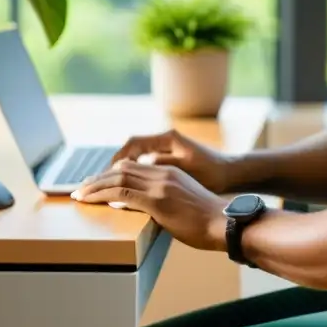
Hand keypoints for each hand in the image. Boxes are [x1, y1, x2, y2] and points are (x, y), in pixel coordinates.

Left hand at [72, 161, 228, 251]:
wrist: (224, 222)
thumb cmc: (208, 219)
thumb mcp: (185, 200)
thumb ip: (166, 198)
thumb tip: (149, 209)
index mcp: (170, 172)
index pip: (133, 166)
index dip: (111, 172)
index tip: (97, 182)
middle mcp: (163, 174)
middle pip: (122, 169)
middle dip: (98, 178)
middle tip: (81, 188)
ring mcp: (160, 186)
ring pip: (119, 179)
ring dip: (95, 187)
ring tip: (80, 195)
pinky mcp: (158, 201)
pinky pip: (123, 194)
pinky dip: (104, 196)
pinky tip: (94, 201)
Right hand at [111, 129, 230, 192]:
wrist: (230, 175)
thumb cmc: (212, 172)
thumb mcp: (187, 169)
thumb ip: (162, 165)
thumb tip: (137, 164)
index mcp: (168, 139)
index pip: (132, 145)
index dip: (115, 161)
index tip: (102, 177)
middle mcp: (166, 140)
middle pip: (130, 150)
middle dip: (112, 167)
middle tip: (95, 183)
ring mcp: (168, 149)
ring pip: (137, 157)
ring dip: (121, 171)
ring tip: (106, 186)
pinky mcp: (171, 159)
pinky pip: (146, 163)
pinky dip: (134, 172)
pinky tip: (128, 187)